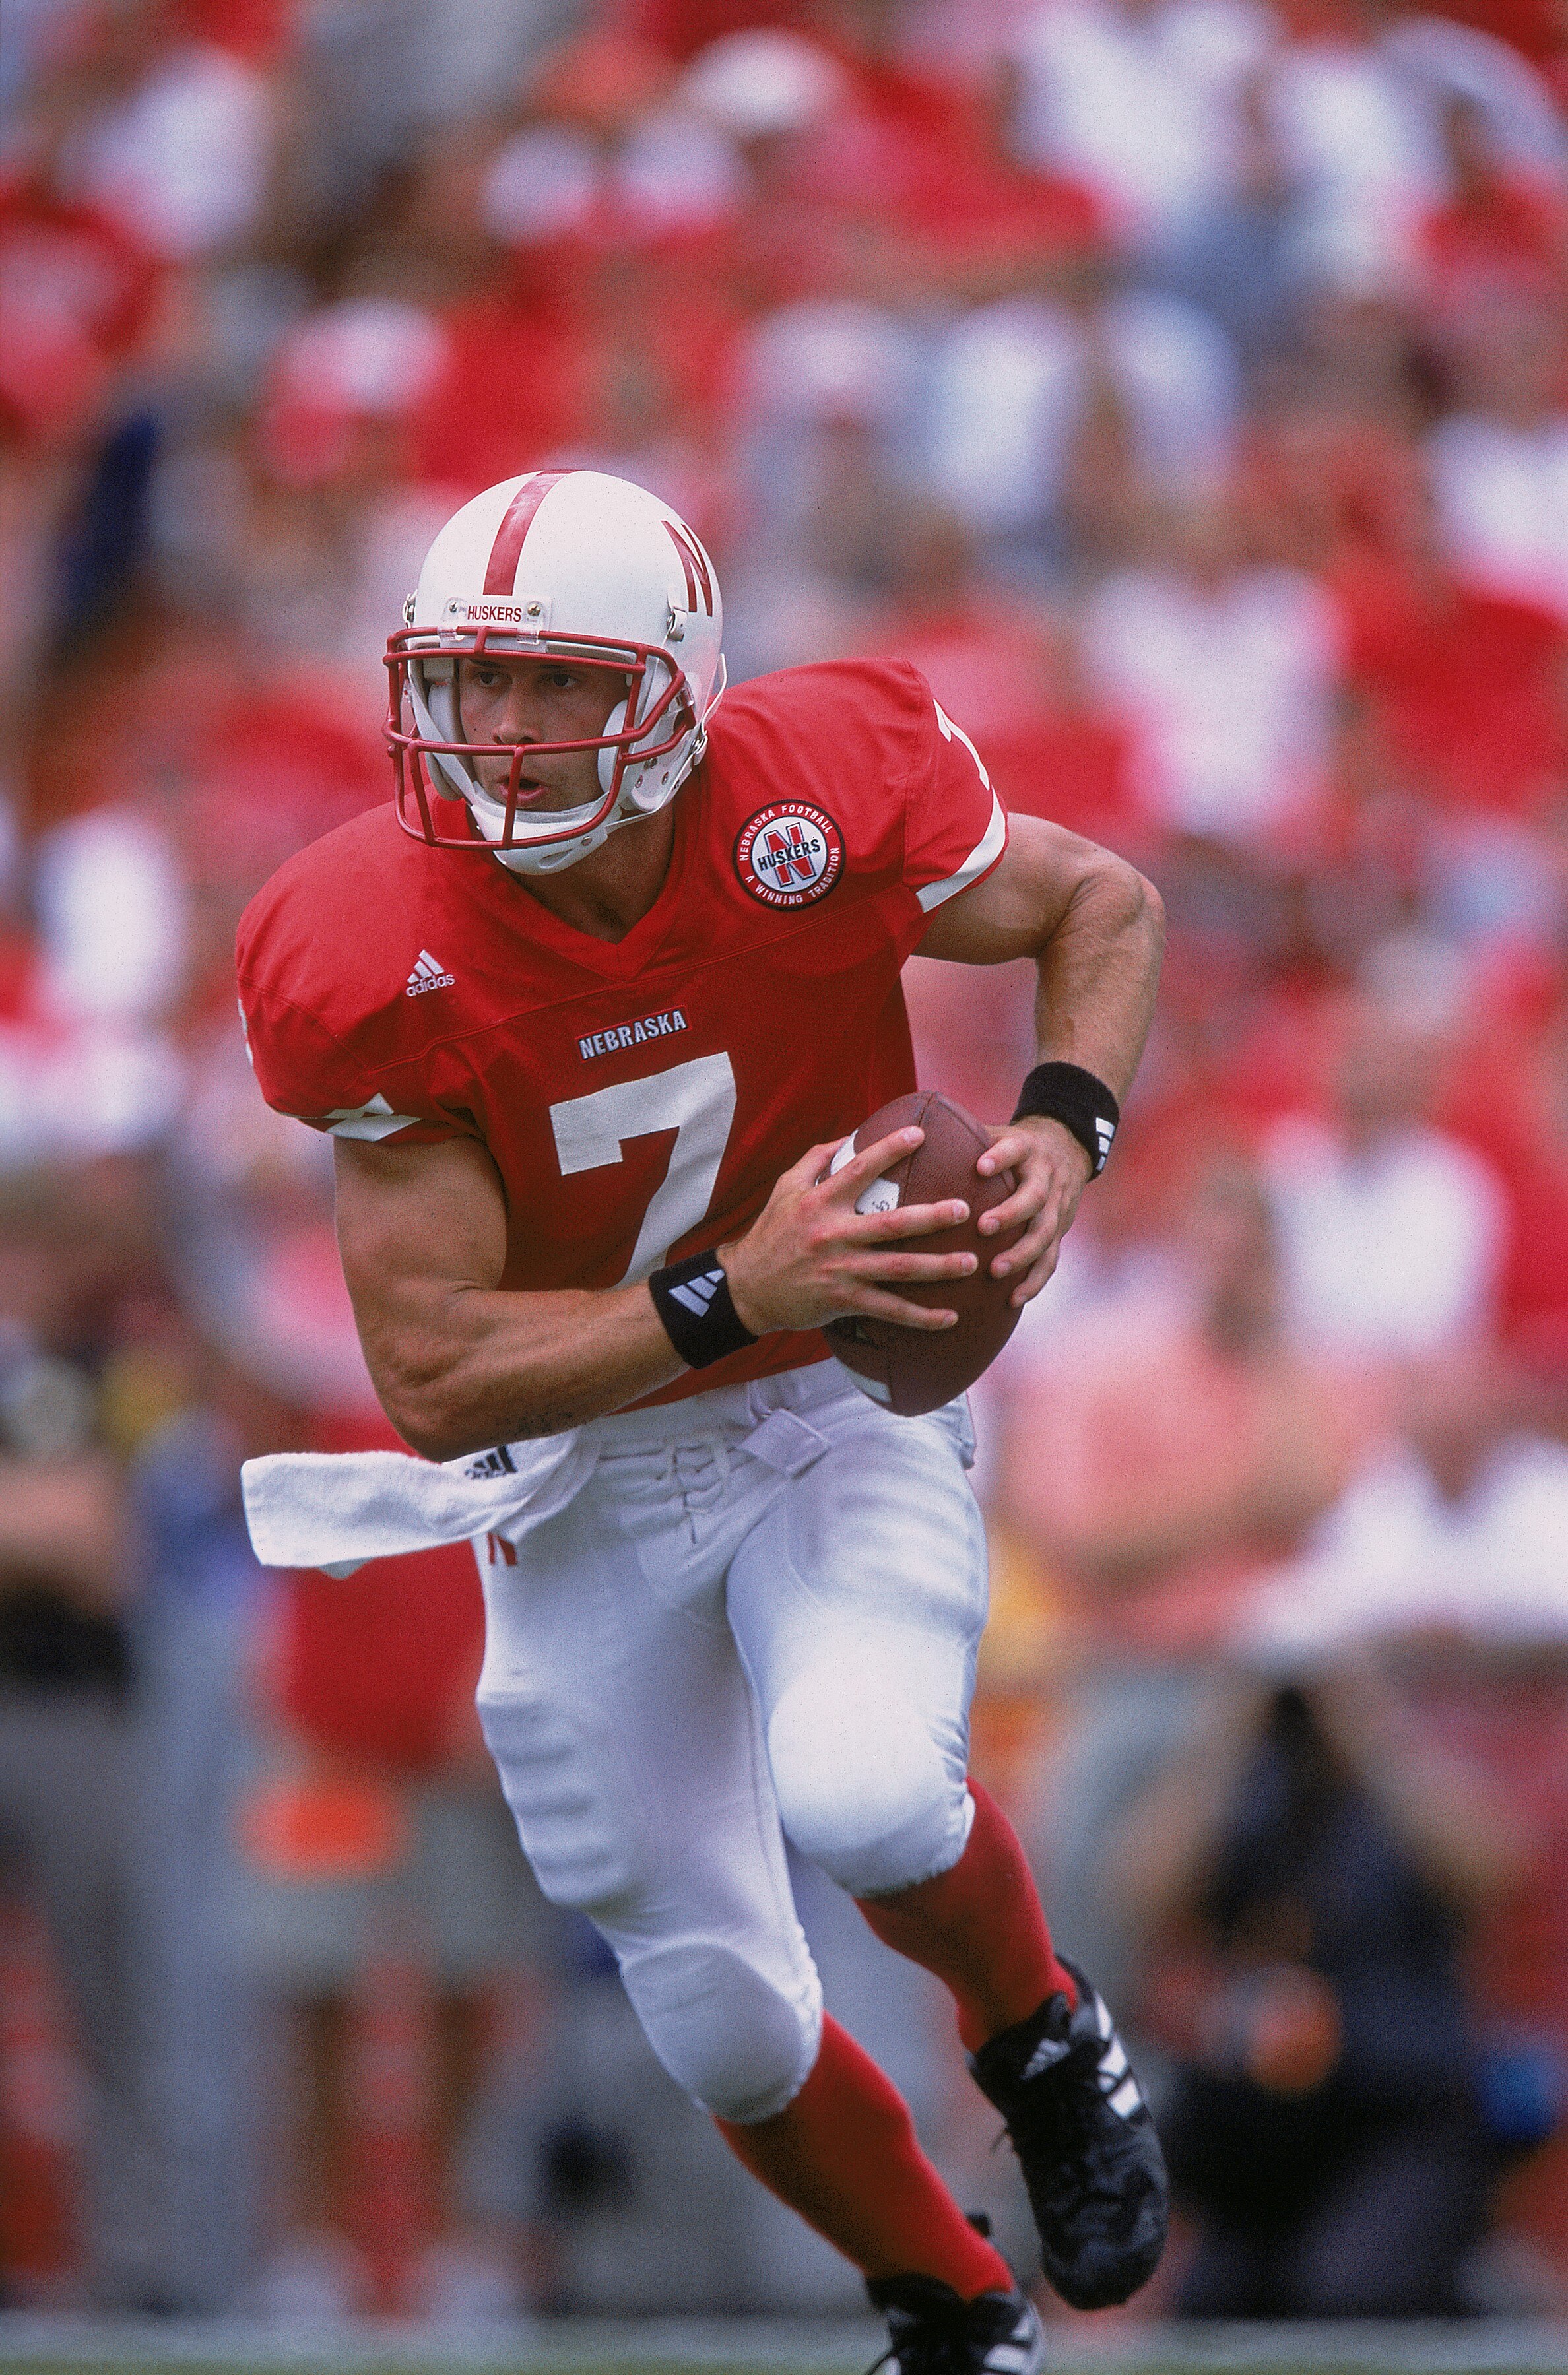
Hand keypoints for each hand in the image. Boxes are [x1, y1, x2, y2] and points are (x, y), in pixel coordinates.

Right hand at [720, 1126, 977, 1336]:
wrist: (746, 1287)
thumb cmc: (771, 1233)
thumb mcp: (785, 1189)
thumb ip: (816, 1159)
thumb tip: (850, 1135)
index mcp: (820, 1202)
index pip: (858, 1170)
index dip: (889, 1150)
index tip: (920, 1135)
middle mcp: (833, 1235)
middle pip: (892, 1225)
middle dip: (933, 1217)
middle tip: (966, 1210)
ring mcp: (840, 1270)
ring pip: (899, 1268)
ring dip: (938, 1267)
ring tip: (971, 1262)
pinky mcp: (843, 1301)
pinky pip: (890, 1310)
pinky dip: (922, 1317)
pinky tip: (951, 1318)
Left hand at [975, 1115, 1091, 1306]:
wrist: (1067, 1149)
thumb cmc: (1014, 1147)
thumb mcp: (998, 1133)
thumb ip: (967, 1138)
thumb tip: (913, 1137)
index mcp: (1026, 1149)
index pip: (1016, 1149)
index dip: (1001, 1158)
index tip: (980, 1167)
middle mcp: (1045, 1177)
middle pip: (1034, 1197)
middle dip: (1010, 1214)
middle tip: (982, 1228)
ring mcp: (1056, 1206)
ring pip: (1045, 1232)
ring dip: (1021, 1254)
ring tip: (995, 1270)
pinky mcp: (1059, 1231)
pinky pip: (1050, 1259)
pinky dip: (1034, 1280)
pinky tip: (1013, 1298)